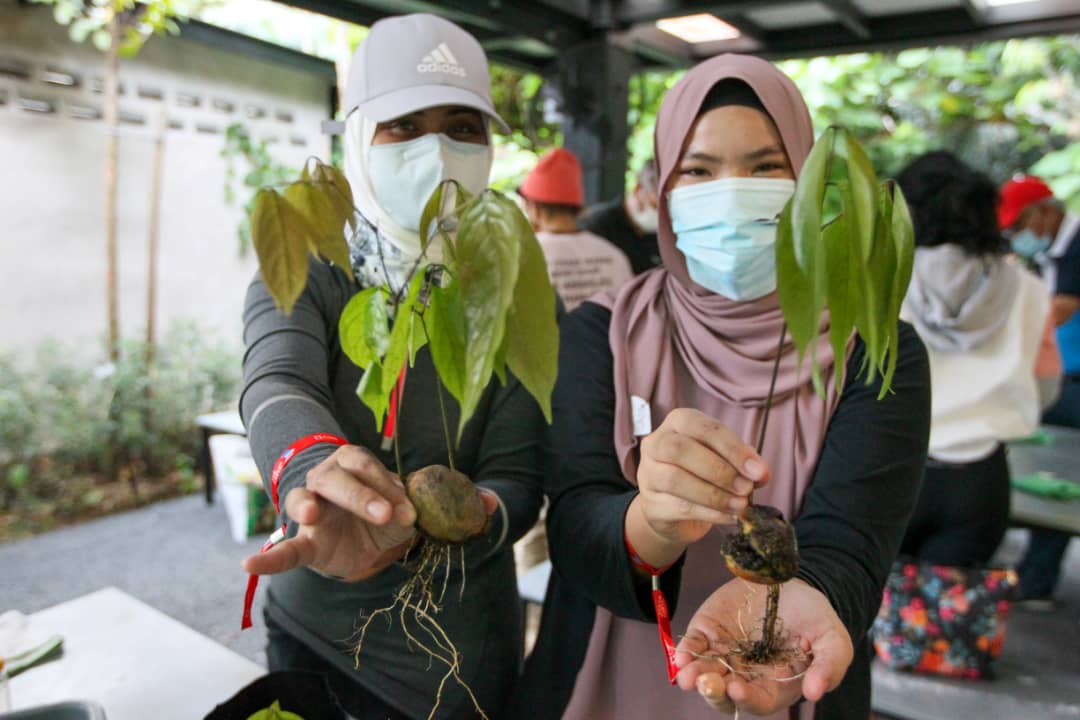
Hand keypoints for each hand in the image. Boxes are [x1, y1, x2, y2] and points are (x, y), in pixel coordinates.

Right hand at [241, 445, 417, 581]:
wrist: (364, 541)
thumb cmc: (381, 511)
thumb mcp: (400, 508)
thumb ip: (405, 507)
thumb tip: (411, 513)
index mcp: (351, 464)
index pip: (365, 466)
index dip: (387, 485)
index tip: (408, 510)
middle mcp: (324, 480)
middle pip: (334, 479)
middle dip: (360, 494)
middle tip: (385, 514)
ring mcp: (309, 509)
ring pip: (300, 498)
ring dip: (306, 504)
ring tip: (311, 513)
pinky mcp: (304, 542)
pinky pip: (283, 549)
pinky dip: (267, 559)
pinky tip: (249, 564)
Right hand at [631, 409, 768, 557]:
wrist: (674, 513)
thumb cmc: (702, 475)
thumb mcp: (723, 460)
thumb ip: (741, 462)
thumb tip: (760, 473)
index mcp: (677, 423)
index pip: (703, 428)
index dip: (732, 448)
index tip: (758, 470)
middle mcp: (656, 444)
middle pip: (679, 449)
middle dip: (719, 470)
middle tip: (747, 488)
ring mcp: (647, 474)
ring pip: (675, 479)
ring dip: (714, 495)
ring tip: (740, 505)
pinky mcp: (649, 505)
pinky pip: (678, 507)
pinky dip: (710, 514)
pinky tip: (729, 517)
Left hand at [675, 578, 852, 714]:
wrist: (789, 580)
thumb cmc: (814, 616)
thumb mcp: (832, 638)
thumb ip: (829, 665)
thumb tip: (816, 693)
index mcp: (776, 684)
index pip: (759, 701)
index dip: (747, 699)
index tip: (737, 689)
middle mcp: (746, 675)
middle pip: (725, 694)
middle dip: (714, 692)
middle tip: (707, 684)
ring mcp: (724, 655)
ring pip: (704, 675)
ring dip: (694, 678)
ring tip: (688, 676)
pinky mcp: (708, 633)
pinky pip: (693, 648)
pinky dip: (684, 654)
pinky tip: (681, 657)